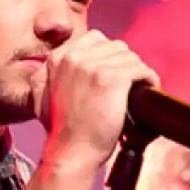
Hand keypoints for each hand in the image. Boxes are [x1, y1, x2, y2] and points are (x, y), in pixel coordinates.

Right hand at [30, 30, 159, 168]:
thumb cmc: (60, 129)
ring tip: (137, 87)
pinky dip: (148, 78)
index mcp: (57, 58)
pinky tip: (147, 89)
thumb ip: (45, 76)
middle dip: (123, 62)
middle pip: (114, 46)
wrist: (71, 150)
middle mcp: (74, 57)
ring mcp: (93, 66)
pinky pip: (140, 69)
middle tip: (127, 81)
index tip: (113, 70)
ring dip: (136, 71)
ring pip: (129, 56)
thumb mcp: (41, 96)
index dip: (107, 55)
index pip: (94, 39)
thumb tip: (49, 67)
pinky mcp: (112, 78)